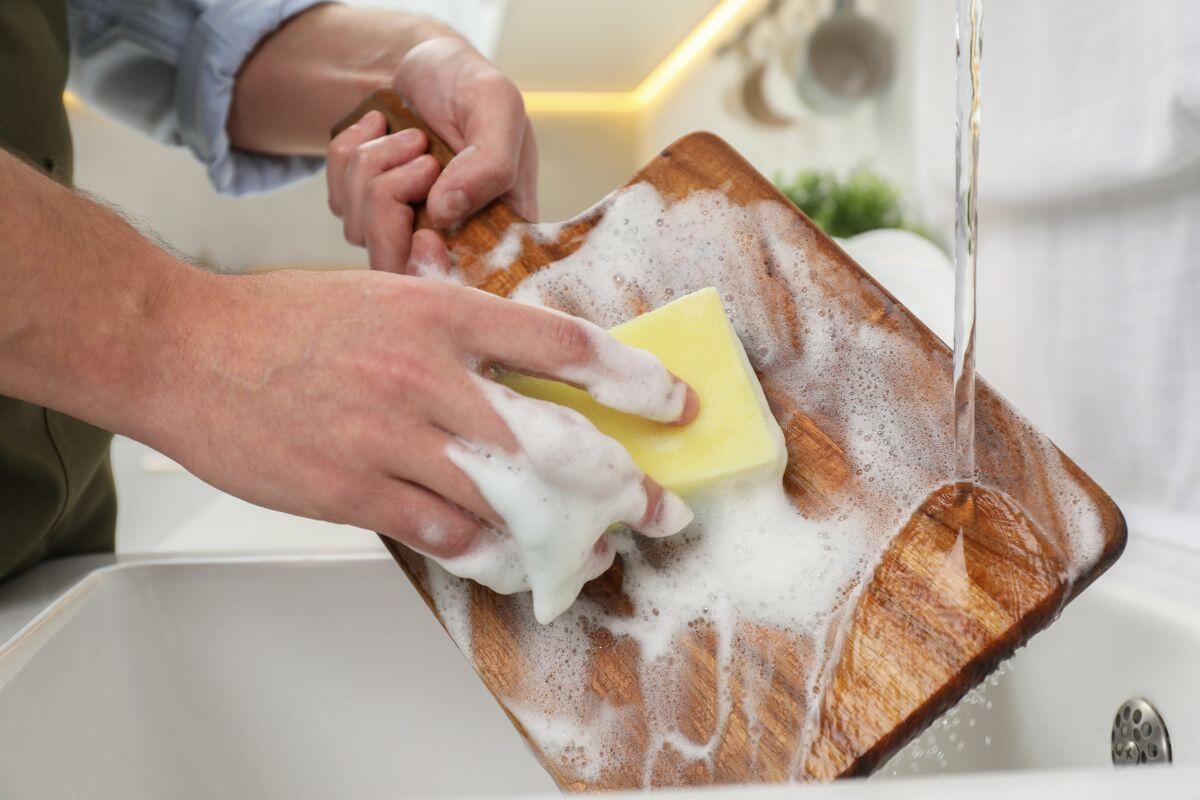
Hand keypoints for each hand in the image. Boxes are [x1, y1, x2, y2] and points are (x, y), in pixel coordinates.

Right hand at [155, 270, 695, 561]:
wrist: (186, 350)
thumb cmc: (287, 321)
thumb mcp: (386, 295)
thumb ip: (460, 331)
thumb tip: (533, 371)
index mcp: (441, 313)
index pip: (562, 343)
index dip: (631, 378)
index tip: (674, 403)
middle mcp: (428, 376)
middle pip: (554, 439)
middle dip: (622, 483)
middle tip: (661, 509)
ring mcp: (392, 439)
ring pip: (509, 502)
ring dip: (566, 536)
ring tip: (598, 553)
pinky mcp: (355, 492)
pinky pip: (447, 538)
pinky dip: (493, 555)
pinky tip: (520, 563)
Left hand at [326, 36, 535, 272]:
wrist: (422, 63)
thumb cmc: (468, 87)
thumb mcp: (497, 106)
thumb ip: (490, 162)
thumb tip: (447, 212)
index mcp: (498, 234)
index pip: (465, 291)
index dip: (437, 276)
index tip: (426, 237)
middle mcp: (449, 244)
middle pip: (398, 269)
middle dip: (393, 202)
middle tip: (422, 157)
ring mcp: (401, 233)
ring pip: (361, 230)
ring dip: (377, 165)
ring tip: (410, 136)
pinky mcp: (364, 214)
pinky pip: (337, 198)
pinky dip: (351, 154)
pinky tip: (378, 131)